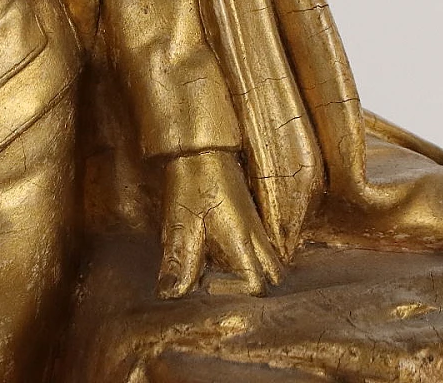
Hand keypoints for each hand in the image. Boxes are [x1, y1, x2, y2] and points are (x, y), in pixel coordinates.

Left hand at [156, 149, 282, 298]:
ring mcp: (255, 226)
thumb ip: (179, 261)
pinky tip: (225, 255)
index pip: (256, 286)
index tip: (208, 286)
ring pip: (270, 261)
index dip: (234, 295)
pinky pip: (262, 246)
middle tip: (222, 286)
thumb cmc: (191, 182)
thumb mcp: (181, 223)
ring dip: (255, 273)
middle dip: (254, 289)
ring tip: (224, 274)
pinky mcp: (249, 217)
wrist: (200, 147)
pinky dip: (252, 258)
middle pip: (273, 277)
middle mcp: (256, 237)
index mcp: (242, 243)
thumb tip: (170, 294)